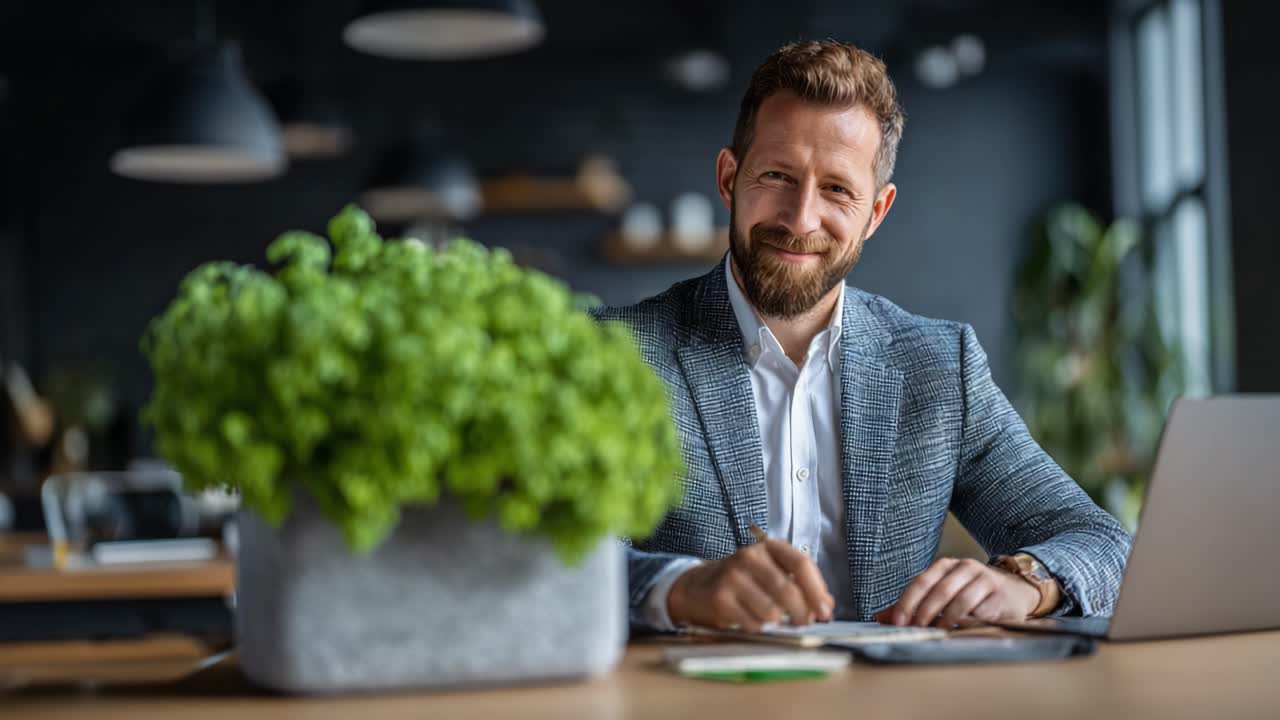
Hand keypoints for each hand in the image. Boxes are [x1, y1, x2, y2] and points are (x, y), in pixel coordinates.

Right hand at [667, 539, 834, 630]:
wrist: (696, 586)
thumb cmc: (742, 580)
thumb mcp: (770, 571)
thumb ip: (798, 584)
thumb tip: (826, 605)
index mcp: (767, 546)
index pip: (801, 563)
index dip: (817, 589)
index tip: (825, 610)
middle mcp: (749, 556)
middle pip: (788, 590)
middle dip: (802, 613)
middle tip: (804, 623)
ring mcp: (732, 576)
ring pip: (771, 612)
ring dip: (776, 622)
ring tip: (767, 617)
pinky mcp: (720, 598)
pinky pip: (752, 623)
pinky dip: (757, 627)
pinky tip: (748, 619)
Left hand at [875, 558, 1039, 628]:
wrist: (1014, 590)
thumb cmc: (971, 593)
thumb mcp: (941, 593)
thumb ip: (914, 605)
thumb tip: (881, 617)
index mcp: (944, 566)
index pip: (921, 582)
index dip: (907, 602)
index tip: (898, 622)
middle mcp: (964, 567)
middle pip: (939, 590)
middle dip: (925, 612)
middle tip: (916, 629)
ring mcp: (984, 579)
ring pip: (960, 600)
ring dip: (946, 619)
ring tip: (938, 632)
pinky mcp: (999, 595)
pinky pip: (981, 611)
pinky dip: (969, 622)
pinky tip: (961, 631)